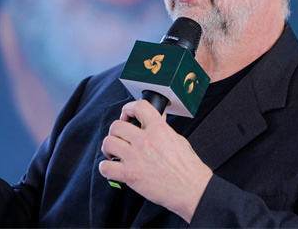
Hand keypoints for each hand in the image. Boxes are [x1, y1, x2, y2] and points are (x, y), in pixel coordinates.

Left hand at [98, 100, 212, 222]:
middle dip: (116, 131)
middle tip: (120, 137)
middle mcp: (144, 141)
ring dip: (109, 147)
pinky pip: (105, 167)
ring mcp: (135, 157)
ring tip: (114, 152)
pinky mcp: (130, 175)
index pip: (138, 107)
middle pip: (116, 125)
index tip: (126, 114)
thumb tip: (157, 120)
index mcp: (158, 129)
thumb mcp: (178, 140)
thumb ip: (163, 129)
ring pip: (108, 142)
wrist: (191, 189)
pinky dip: (105, 167)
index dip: (129, 109)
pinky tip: (113, 167)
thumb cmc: (188, 168)